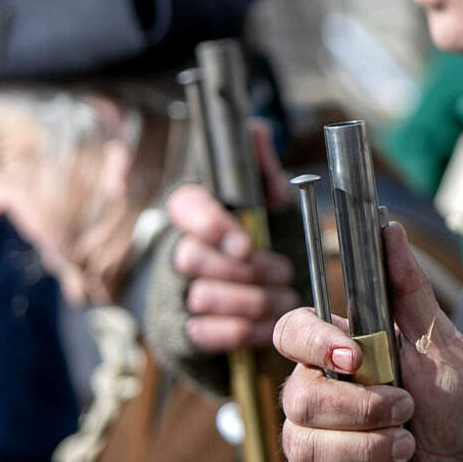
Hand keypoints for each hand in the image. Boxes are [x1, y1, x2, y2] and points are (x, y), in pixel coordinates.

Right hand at [169, 120, 294, 352]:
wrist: (263, 303)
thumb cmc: (265, 244)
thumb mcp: (271, 207)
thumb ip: (262, 172)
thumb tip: (256, 127)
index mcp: (197, 213)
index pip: (185, 207)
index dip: (211, 225)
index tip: (245, 243)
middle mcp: (179, 251)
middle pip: (191, 257)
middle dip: (244, 270)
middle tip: (283, 271)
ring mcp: (178, 294)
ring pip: (202, 296)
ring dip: (252, 300)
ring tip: (285, 297)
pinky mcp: (185, 333)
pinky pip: (207, 334)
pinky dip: (245, 330)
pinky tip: (270, 324)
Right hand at [275, 221, 462, 461]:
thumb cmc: (453, 391)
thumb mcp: (436, 337)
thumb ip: (407, 288)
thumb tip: (388, 229)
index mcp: (336, 349)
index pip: (290, 332)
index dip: (313, 344)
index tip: (355, 357)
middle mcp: (315, 391)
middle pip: (300, 397)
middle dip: (361, 410)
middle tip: (406, 410)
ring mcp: (310, 440)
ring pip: (304, 444)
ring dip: (365, 450)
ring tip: (406, 446)